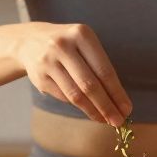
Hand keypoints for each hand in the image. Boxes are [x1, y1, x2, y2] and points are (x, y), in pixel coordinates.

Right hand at [16, 22, 131, 125]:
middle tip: (118, 121)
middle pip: (90, 85)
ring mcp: (48, 62)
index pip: (104, 70)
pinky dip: (79, 106)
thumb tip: (118, 102)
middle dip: (106, 106)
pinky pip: (63, 97)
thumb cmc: (69, 46)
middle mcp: (63, 46)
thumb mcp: (85, 45)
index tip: (127, 109)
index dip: (117, 93)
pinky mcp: (39, 77)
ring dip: (93, 111)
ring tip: (105, 120)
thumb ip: (100, 68)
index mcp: (81, 34)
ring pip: (75, 95)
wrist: (30, 41)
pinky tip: (89, 111)